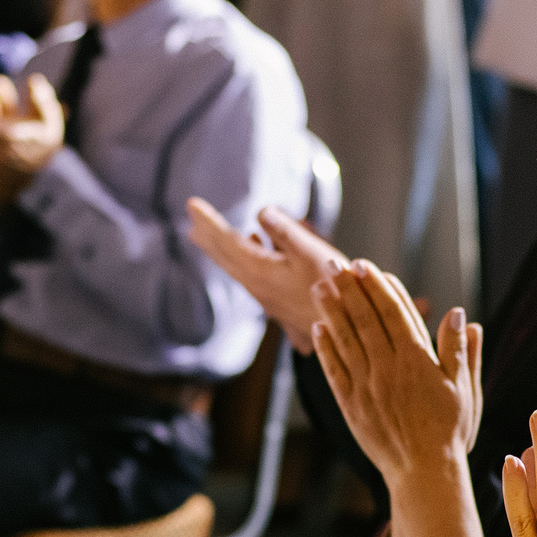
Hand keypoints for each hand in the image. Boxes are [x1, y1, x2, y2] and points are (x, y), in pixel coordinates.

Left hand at [186, 198, 345, 350]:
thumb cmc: (333, 290)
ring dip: (219, 247)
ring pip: (235, 265)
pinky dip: (243, 255)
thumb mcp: (311, 253)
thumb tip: (260, 212)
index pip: (226, 241)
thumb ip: (284, 231)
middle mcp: (257, 285)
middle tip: (190, 217)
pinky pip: (251, 272)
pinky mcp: (278, 299)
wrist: (346, 332)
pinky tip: (252, 243)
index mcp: (260, 272)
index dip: (209, 221)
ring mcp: (266, 295)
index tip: (191, 204)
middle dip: (207, 235)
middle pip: (224, 256)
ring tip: (203, 234)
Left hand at [311, 261, 481, 482]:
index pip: (395, 313)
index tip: (365, 265)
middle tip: (334, 264)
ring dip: (332, 310)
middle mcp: (388, 369)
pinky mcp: (351, 405)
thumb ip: (460, 351)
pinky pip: (334, 370)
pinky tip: (318, 328)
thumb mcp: (464, 389)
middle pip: (365, 319)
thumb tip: (460, 315)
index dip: (378, 287)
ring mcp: (366, 386)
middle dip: (349, 289)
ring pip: (345, 340)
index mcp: (417, 361)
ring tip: (320, 286)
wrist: (423, 472)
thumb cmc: (449, 430)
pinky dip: (325, 348)